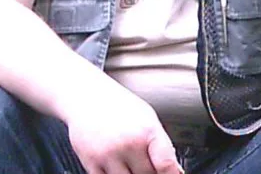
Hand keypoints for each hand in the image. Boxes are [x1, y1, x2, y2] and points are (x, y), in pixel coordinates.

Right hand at [66, 73, 181, 173]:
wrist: (85, 95)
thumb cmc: (117, 105)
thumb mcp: (146, 117)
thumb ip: (161, 145)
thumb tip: (174, 171)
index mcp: (147, 129)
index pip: (166, 165)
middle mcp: (129, 143)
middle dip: (149, 171)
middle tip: (144, 160)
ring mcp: (109, 155)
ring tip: (129, 160)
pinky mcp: (91, 163)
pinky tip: (115, 165)